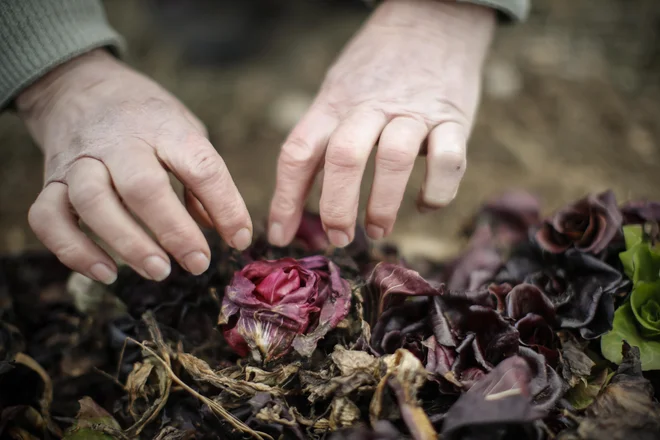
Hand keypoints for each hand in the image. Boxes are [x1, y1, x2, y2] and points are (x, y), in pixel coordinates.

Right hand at [18, 49, 251, 283]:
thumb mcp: (184, 131)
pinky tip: (106, 272)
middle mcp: (119, 143)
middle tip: (199, 264)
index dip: (225, 205)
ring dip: (127, 243)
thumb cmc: (146, 119)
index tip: (239, 239)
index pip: (200, 165)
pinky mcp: (50, 181)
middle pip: (142, 186)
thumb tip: (219, 229)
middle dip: (174, 230)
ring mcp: (79, 161)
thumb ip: (201, 178)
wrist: (79, 86)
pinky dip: (73, 251)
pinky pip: (49, 219)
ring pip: (93, 203)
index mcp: (164, 128)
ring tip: (159, 271)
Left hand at [268, 0, 494, 246]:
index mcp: (334, 104)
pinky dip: (436, 192)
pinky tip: (424, 204)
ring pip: (394, 159)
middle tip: (339, 238)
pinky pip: (449, 160)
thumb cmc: (376, 71)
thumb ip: (322, 139)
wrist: (432, 20)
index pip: (299, 152)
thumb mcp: (337, 92)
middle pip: (344, 157)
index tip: (281, 237)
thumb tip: (299, 200)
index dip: (285, 199)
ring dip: (383, 206)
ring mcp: (413, 111)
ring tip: (376, 230)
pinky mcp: (454, 118)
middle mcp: (370, 107)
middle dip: (337, 207)